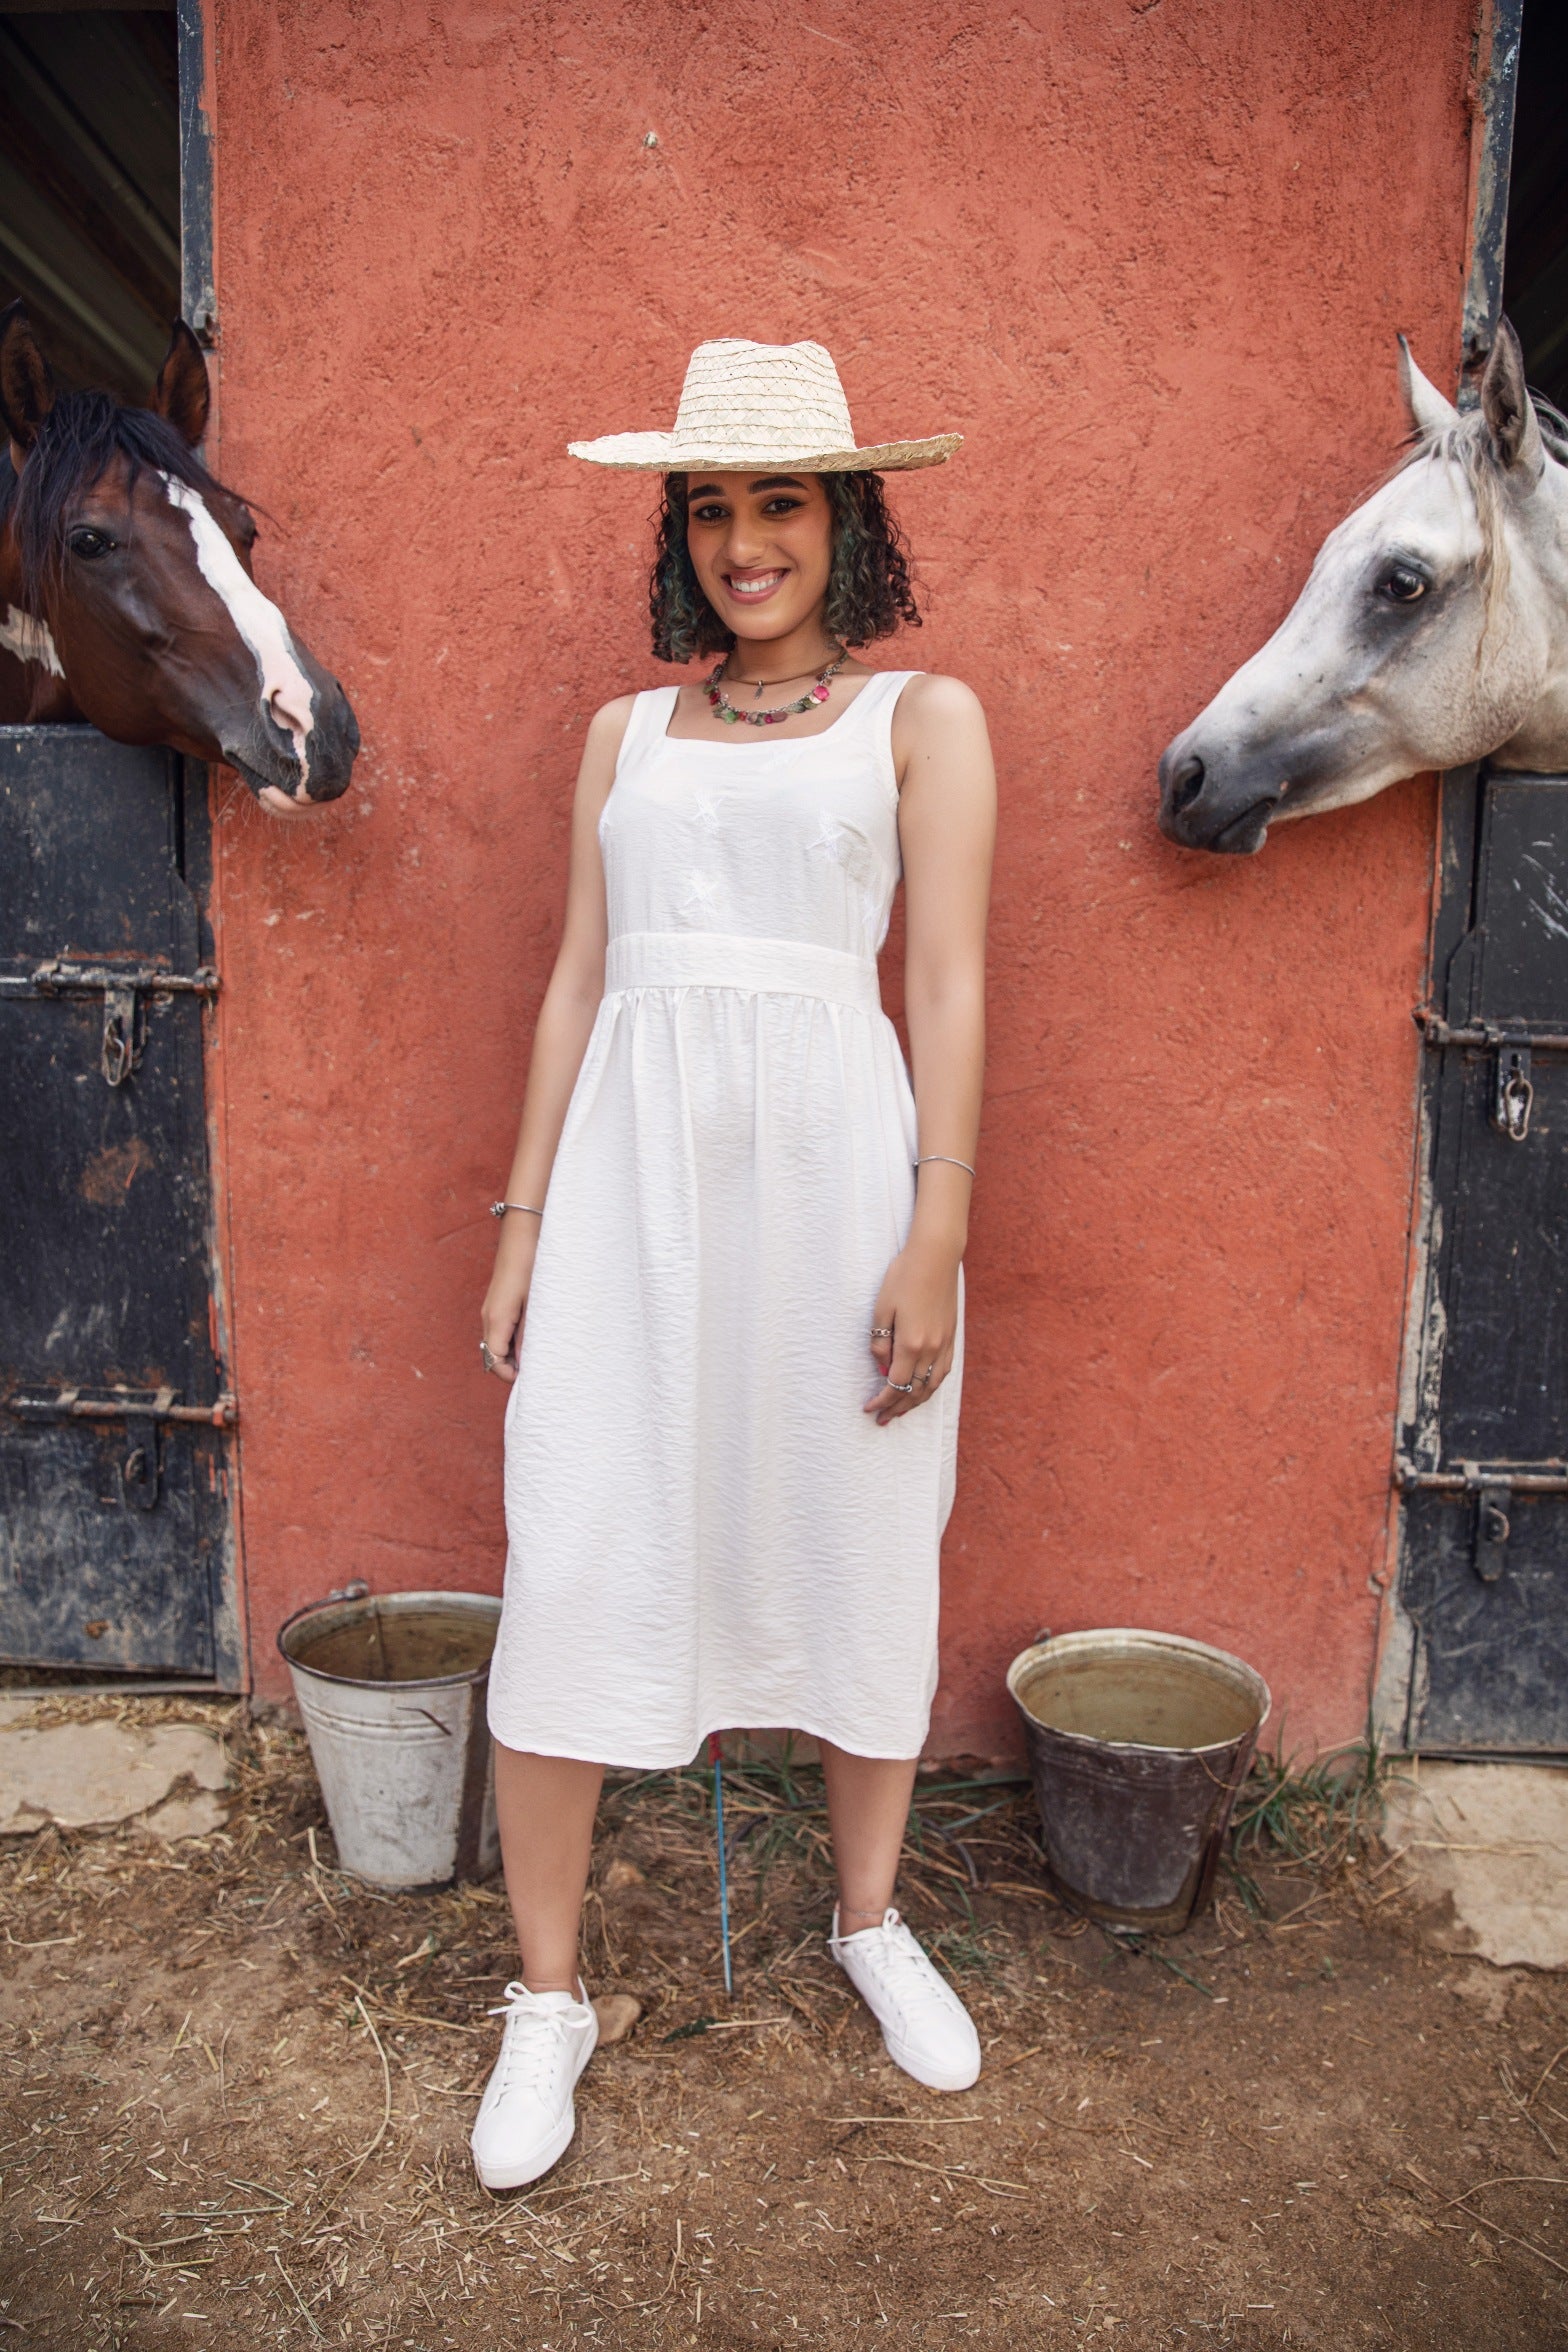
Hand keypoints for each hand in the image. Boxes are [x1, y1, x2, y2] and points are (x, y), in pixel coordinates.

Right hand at [480, 1218, 539, 1382]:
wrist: (524, 1235)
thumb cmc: (533, 1267)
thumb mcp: (536, 1305)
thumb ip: (529, 1335)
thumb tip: (525, 1362)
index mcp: (496, 1319)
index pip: (494, 1360)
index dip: (509, 1375)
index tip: (531, 1379)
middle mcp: (488, 1317)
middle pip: (492, 1355)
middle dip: (511, 1367)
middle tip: (538, 1369)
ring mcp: (490, 1310)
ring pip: (495, 1344)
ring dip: (512, 1354)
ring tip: (538, 1353)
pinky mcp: (496, 1303)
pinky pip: (499, 1331)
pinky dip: (511, 1340)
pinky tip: (532, 1336)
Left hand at [864, 1239, 959, 1424]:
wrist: (936, 1257)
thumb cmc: (904, 1277)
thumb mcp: (882, 1308)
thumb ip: (880, 1342)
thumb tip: (882, 1367)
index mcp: (911, 1344)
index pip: (895, 1385)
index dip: (881, 1401)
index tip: (869, 1408)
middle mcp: (931, 1349)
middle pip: (914, 1392)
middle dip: (897, 1409)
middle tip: (882, 1420)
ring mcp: (944, 1344)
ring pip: (931, 1386)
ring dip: (915, 1403)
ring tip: (901, 1411)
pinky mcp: (951, 1337)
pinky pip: (942, 1372)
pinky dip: (931, 1387)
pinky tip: (923, 1390)